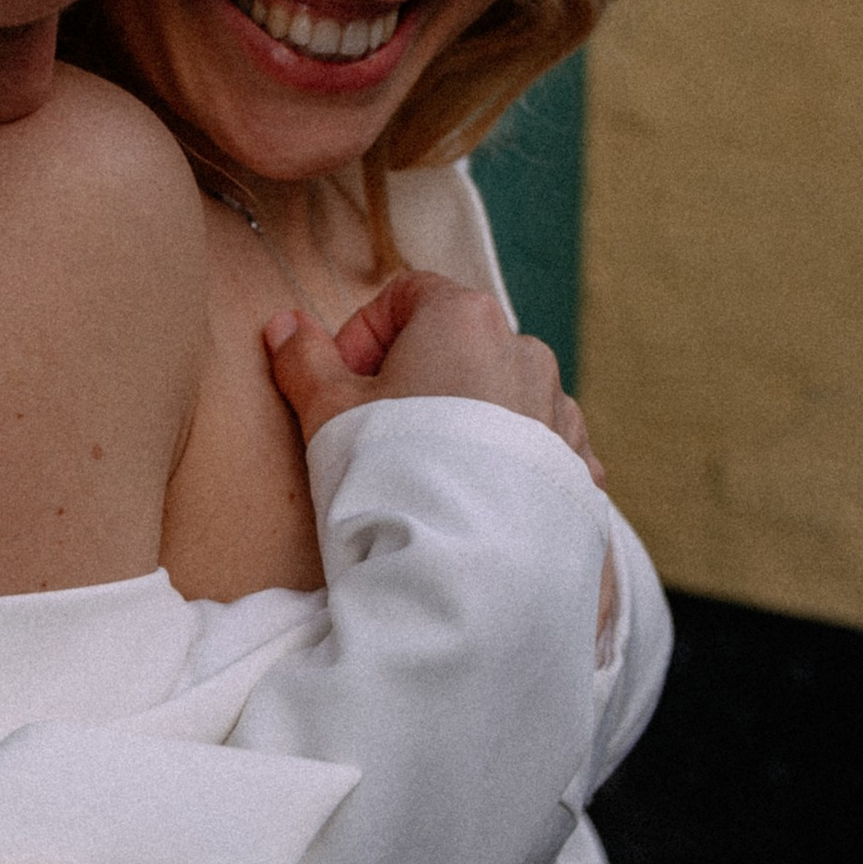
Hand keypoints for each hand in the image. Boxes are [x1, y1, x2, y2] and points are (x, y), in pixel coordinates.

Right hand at [263, 279, 603, 484]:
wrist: (465, 568)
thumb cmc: (391, 476)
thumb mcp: (328, 412)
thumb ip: (304, 360)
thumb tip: (284, 325)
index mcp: (464, 318)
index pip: (407, 295)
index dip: (365, 334)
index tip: (345, 382)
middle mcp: (524, 351)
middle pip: (456, 344)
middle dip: (414, 378)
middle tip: (376, 432)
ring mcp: (559, 408)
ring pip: (498, 396)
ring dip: (462, 419)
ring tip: (425, 475)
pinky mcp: (578, 466)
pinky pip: (537, 447)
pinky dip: (505, 462)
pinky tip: (471, 500)